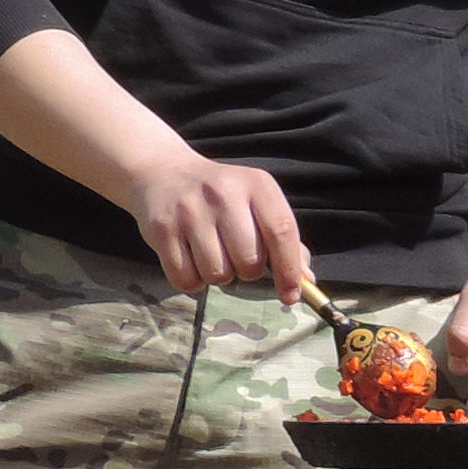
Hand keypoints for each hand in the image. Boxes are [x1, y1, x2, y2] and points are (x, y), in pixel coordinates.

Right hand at [126, 150, 312, 300]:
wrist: (164, 173)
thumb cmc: (222, 196)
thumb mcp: (257, 203)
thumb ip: (284, 239)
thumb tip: (305, 279)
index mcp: (256, 184)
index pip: (281, 232)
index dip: (289, 270)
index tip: (291, 295)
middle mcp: (224, 193)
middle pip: (249, 261)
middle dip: (247, 271)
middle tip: (235, 256)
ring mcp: (190, 210)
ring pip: (217, 274)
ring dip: (218, 276)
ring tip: (211, 254)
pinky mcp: (162, 229)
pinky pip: (186, 280)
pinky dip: (192, 281)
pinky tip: (191, 259)